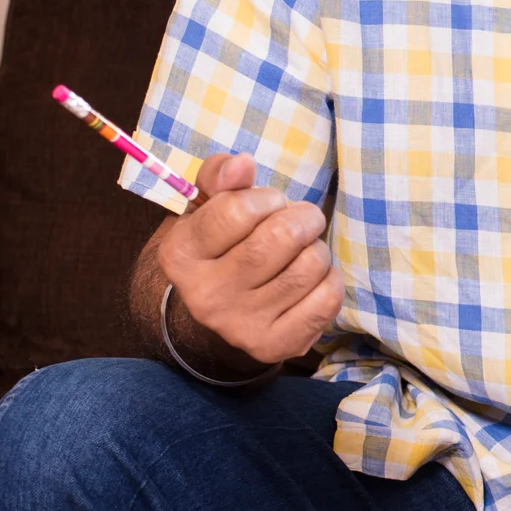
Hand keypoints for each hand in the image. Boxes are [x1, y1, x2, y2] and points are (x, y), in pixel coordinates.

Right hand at [157, 153, 341, 365]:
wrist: (220, 311)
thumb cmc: (222, 244)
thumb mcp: (208, 205)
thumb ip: (221, 176)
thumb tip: (242, 164)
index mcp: (180, 255)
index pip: (238, 210)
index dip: (266, 198)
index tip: (269, 203)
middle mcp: (204, 296)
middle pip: (278, 238)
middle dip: (303, 218)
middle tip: (300, 220)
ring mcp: (239, 326)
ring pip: (308, 266)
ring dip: (316, 249)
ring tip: (301, 251)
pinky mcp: (274, 346)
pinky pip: (326, 300)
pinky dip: (330, 279)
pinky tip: (312, 278)